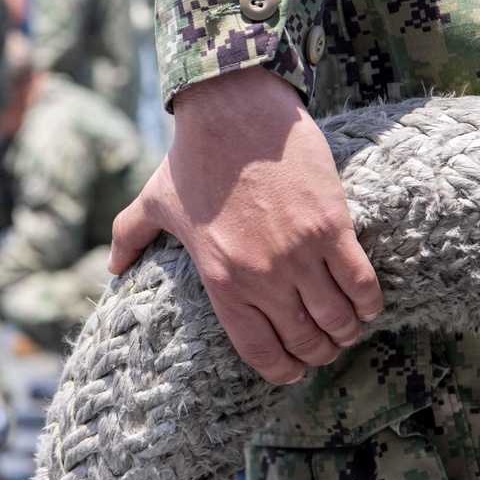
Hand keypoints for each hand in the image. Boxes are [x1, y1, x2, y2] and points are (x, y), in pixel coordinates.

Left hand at [109, 67, 382, 383]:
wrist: (232, 108)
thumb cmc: (191, 157)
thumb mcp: (153, 202)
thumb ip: (129, 237)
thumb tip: (111, 269)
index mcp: (221, 281)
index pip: (260, 351)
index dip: (284, 370)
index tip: (294, 369)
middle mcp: (261, 276)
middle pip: (306, 341)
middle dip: (320, 352)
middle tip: (325, 343)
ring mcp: (298, 252)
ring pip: (338, 319)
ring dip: (347, 329)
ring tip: (347, 322)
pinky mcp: (331, 225)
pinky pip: (362, 283)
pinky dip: (368, 301)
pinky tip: (366, 301)